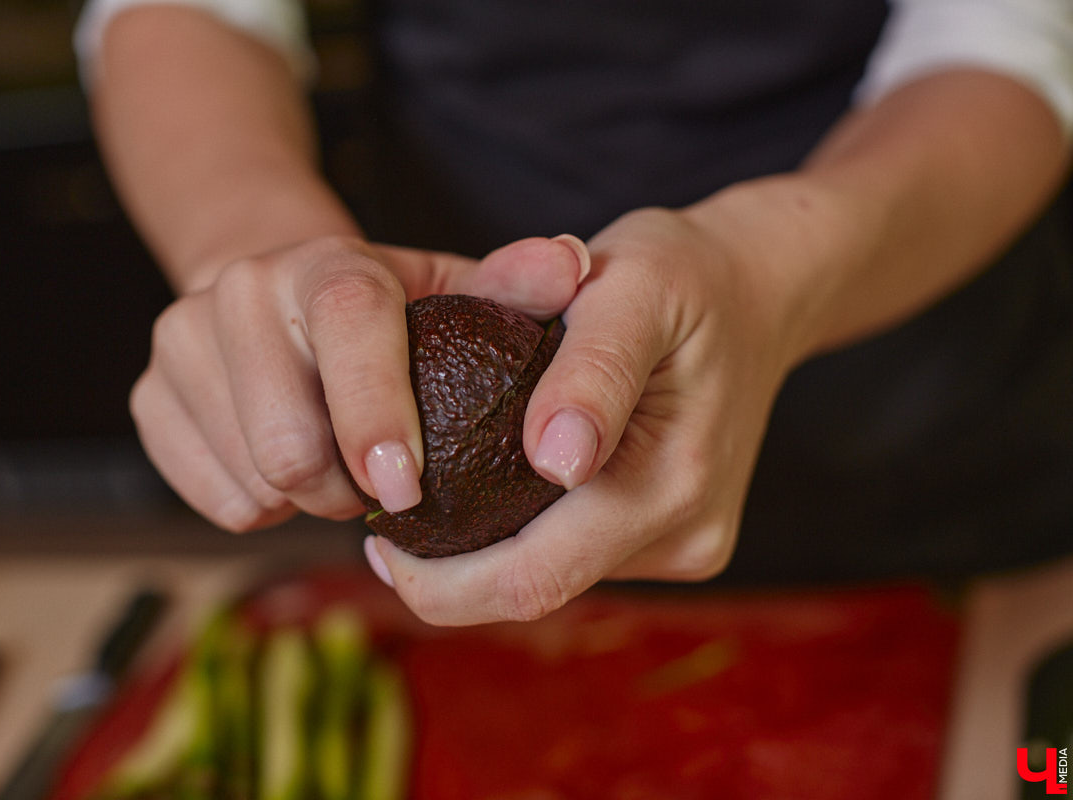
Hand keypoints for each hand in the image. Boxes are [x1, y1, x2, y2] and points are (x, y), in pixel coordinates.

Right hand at [131, 234, 590, 531]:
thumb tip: (571, 265)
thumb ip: (510, 287)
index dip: (377, 414)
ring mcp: (181, 341)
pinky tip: (288, 470)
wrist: (275, 293)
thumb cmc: (385, 314)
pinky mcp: (147, 396)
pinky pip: (212, 498)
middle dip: (348, 490)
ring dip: (309, 502)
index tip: (406, 491)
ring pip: (251, 479)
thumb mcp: (452, 292)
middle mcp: (241, 291)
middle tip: (383, 483)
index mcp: (324, 263)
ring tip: (337, 469)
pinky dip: (262, 506)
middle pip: (288, 440)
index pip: (349, 326)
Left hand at [367, 206, 803, 624]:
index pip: (533, 578)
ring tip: (432, 490)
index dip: (438, 582)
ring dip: (485, 550)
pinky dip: (525, 530)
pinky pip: (577, 552)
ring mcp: (684, 544)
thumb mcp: (632, 286)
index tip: (375, 538)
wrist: (759, 292)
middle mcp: (685, 537)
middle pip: (535, 590)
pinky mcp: (673, 539)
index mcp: (672, 484)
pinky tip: (492, 481)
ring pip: (554, 575)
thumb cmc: (683, 275)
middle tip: (382, 528)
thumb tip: (556, 462)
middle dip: (447, 575)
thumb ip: (593, 371)